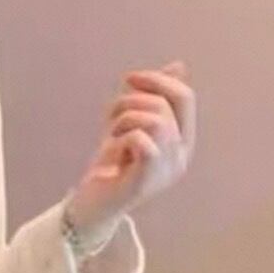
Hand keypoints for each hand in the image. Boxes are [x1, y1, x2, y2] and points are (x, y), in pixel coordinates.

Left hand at [67, 59, 195, 229]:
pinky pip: (142, 141)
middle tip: (110, 120)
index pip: (185, 98)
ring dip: (124, 121)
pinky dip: (121, 140)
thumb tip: (177, 66)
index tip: (129, 78)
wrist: (88, 206)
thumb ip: (150, 99)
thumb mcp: (129, 124)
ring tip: (112, 138)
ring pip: (156, 121)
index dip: (158, 81)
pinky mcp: (146, 182)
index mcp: (182, 142)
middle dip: (131, 103)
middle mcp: (180, 158)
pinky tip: (113, 155)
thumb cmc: (109, 167)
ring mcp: (166, 172)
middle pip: (165, 106)